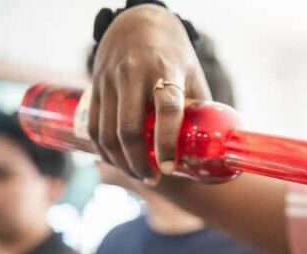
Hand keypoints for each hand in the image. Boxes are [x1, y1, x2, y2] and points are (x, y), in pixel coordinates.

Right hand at [90, 4, 211, 178]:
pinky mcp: (95, 85)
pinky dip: (104, 149)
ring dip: (121, 161)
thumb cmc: (173, 52)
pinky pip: (94, 125)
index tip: (169, 168)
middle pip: (130, 128)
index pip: (167, 109)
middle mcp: (134, 75)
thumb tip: (212, 143)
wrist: (138, 20)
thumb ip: (199, 105)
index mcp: (166, 70)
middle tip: (153, 178)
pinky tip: (117, 161)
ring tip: (138, 174)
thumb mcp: (193, 72)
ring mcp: (111, 80)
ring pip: (107, 132)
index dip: (167, 142)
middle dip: (139, 161)